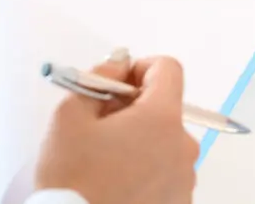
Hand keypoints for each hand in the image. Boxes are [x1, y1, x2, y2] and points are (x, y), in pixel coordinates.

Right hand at [34, 51, 200, 203]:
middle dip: (134, 111)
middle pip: (165, 110)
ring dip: (141, 143)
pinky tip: (118, 184)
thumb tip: (119, 64)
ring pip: (165, 144)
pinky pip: (167, 174)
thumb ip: (98, 79)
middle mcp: (184, 146)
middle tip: (100, 128)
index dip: (140, 69)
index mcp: (162, 119)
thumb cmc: (71, 179)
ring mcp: (185, 178)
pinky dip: (147, 172)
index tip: (117, 86)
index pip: (168, 70)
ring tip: (106, 163)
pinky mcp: (180, 202)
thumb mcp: (69, 118)